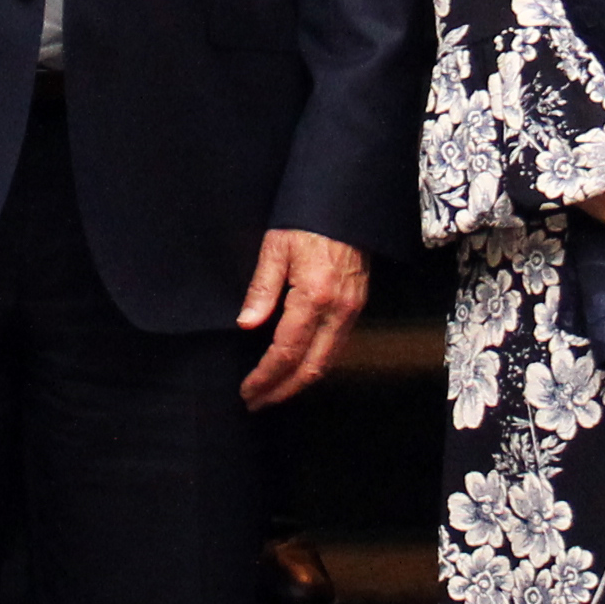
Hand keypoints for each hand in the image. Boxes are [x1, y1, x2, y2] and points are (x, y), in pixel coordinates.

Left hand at [236, 228, 367, 408]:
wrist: (347, 201)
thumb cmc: (309, 219)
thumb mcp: (276, 248)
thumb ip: (261, 290)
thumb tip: (247, 325)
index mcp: (314, 296)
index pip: (287, 351)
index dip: (266, 377)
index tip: (248, 390)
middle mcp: (338, 310)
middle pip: (311, 368)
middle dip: (283, 391)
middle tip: (257, 402)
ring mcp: (352, 310)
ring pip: (328, 362)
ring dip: (299, 383)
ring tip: (273, 392)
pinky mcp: (358, 306)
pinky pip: (338, 347)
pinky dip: (316, 365)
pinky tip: (298, 368)